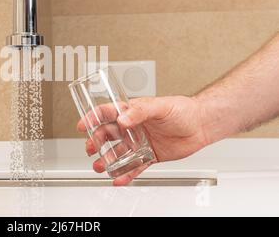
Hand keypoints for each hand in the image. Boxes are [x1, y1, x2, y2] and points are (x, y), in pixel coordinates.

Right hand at [77, 96, 210, 185]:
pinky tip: (118, 178)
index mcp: (132, 111)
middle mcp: (133, 127)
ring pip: (118, 153)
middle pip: (108, 135)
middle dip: (96, 142)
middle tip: (91, 149)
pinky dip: (125, 173)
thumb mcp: (160, 106)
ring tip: (100, 166)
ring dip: (107, 160)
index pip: (107, 113)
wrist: (201, 125)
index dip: (93, 118)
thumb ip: (140, 111)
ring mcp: (140, 142)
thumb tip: (123, 119)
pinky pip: (134, 166)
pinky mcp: (149, 156)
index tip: (83, 125)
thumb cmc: (182, 110)